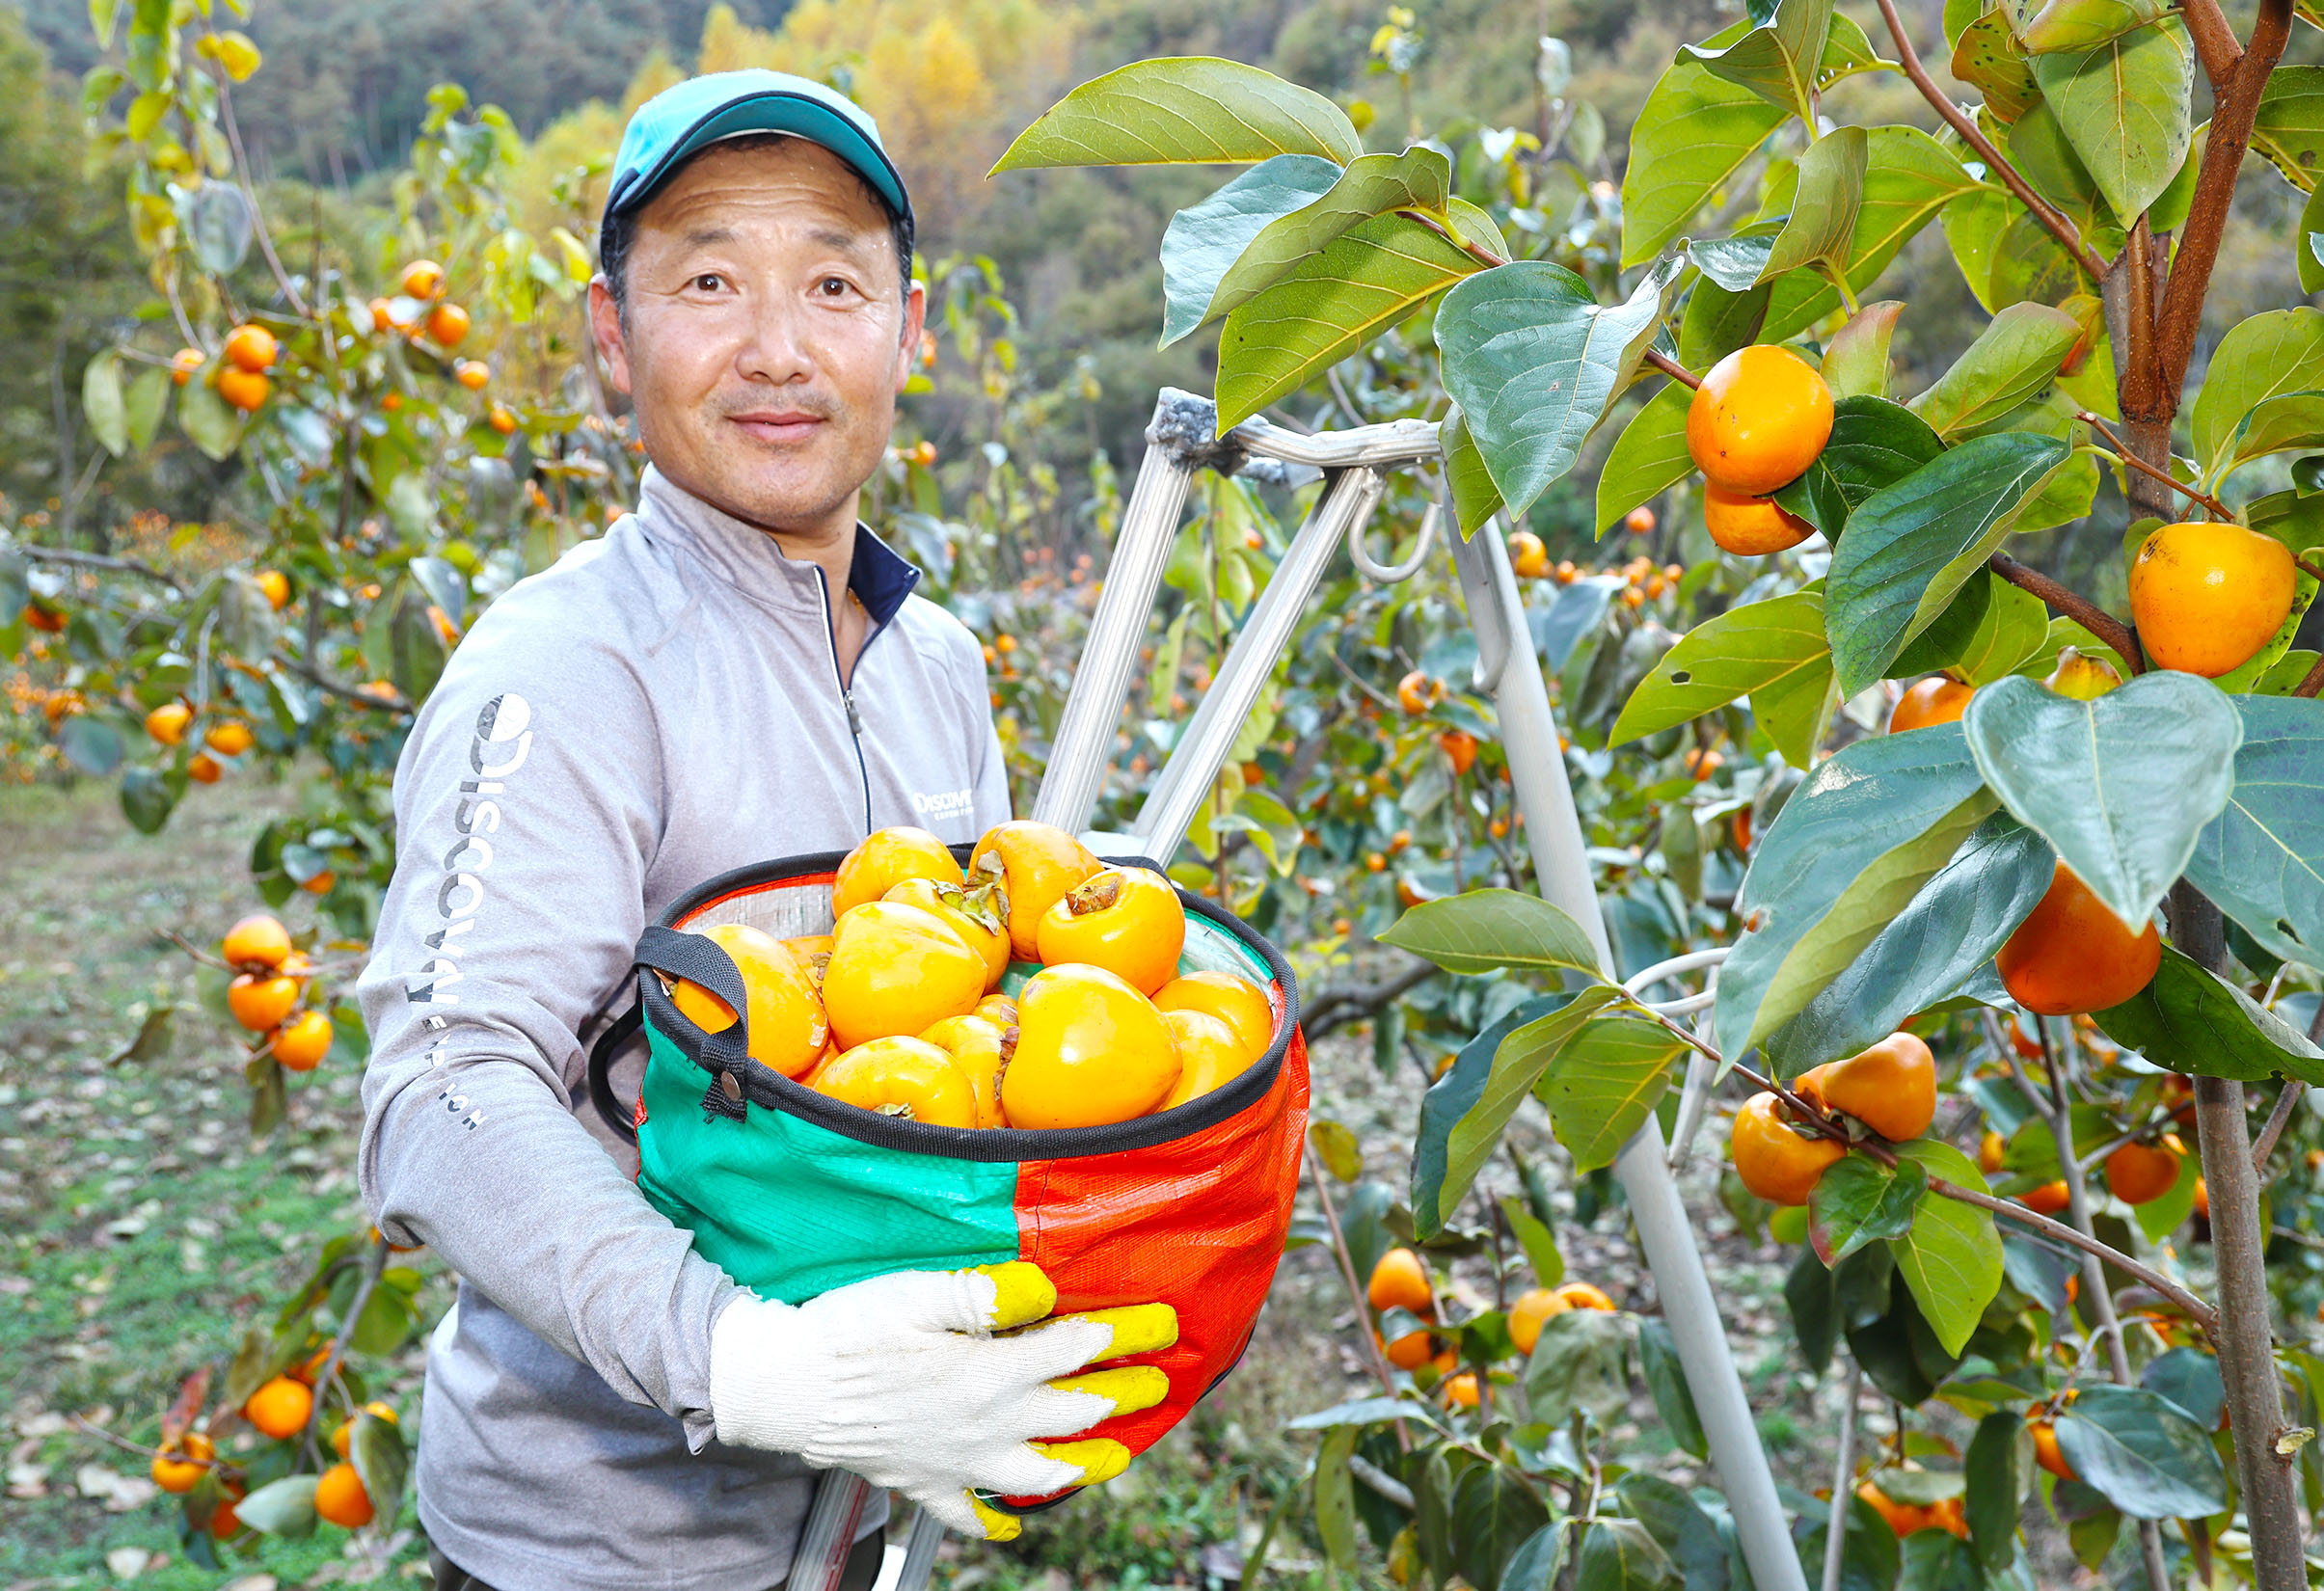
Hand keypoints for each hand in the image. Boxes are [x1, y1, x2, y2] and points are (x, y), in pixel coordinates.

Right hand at [708, 1262, 1174, 1538]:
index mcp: (986, 1375)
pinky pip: (968, 1513)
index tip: (1162, 1323)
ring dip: (1080, 1465)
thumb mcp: (914, 1294)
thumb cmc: (844, 1331)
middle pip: (1072, 1415)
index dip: (1124, 1334)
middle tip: (1158, 1385)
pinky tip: (1010, 1526)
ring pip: (1036, 1477)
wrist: (779, 1388)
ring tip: (1112, 1457)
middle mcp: (982, 1427)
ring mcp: (955, 1463)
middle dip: (1122, 1397)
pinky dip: (995, 1522)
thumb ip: (984, 1295)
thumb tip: (1043, 1291)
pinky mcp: (922, 1482)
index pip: (1074, 1352)